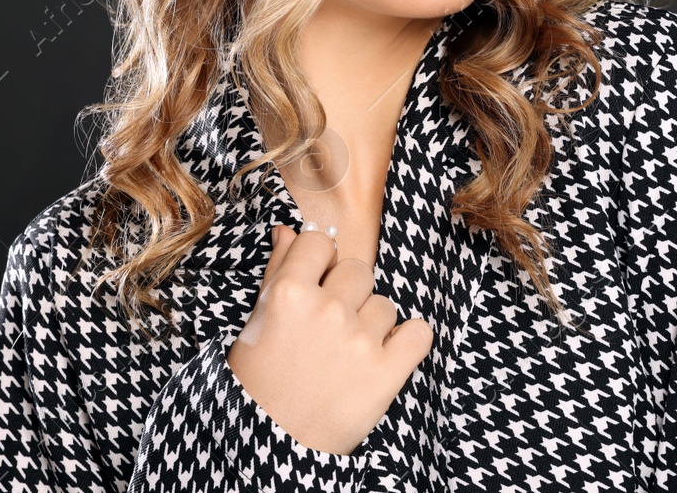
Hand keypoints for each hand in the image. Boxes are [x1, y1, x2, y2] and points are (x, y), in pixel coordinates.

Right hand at [226, 223, 433, 454]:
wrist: (272, 446)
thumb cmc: (258, 384)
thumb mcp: (257, 323)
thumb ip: (278, 271)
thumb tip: (289, 231)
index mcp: (288, 294)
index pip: (321, 242)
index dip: (321, 261)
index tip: (319, 281)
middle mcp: (326, 311)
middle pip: (359, 270)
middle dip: (348, 293)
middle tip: (331, 326)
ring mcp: (359, 341)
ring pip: (385, 304)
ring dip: (373, 324)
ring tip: (348, 353)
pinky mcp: (386, 373)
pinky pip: (418, 333)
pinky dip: (408, 342)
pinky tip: (388, 354)